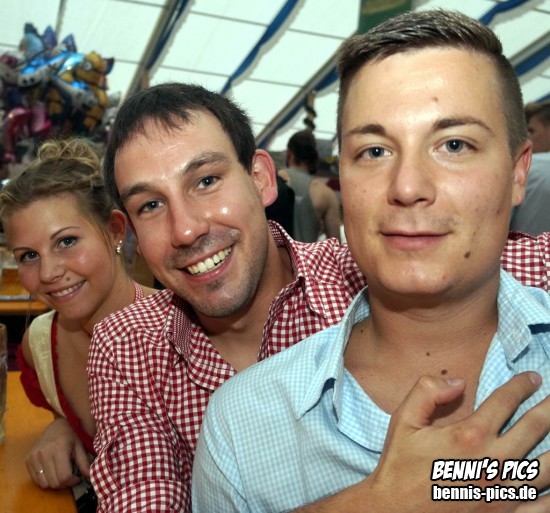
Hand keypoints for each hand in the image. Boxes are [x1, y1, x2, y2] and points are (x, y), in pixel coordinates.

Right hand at [25, 417, 90, 488]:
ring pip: (44, 484)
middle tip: (71, 477)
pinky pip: (36, 480)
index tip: (78, 477)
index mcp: (58, 449)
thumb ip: (84, 463)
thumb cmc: (71, 436)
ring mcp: (33, 457)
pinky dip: (45, 480)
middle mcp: (43, 454)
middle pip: (54, 483)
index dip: (73, 481)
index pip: (64, 477)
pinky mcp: (28, 460)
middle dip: (65, 484)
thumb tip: (90, 477)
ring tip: (62, 474)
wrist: (56, 425)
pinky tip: (52, 472)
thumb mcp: (80, 447)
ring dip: (54, 484)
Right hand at [364, 372, 549, 511]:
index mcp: (469, 435)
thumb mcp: (403, 421)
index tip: (533, 378)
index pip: (505, 402)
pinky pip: (543, 504)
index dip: (521, 386)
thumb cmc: (400, 467)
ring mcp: (503, 491)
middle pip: (534, 427)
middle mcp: (493, 461)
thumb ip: (426, 391)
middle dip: (549, 408)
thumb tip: (458, 381)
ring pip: (547, 465)